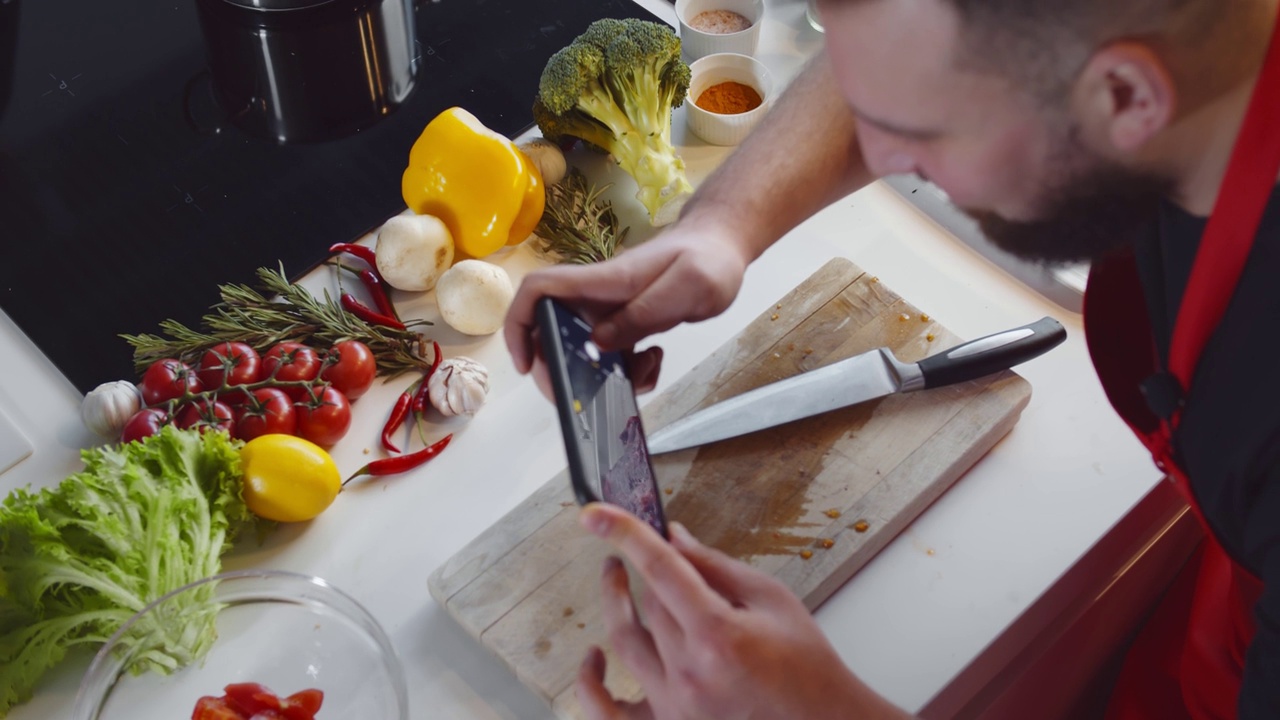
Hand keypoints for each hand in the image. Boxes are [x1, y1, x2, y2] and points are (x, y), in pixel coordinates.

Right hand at [504, 222, 749, 398]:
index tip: (525, 364)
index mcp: (602, 281)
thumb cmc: (707, 259)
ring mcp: (610, 312)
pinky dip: (626, 372)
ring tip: (642, 372)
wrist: (722, 248)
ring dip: (601, 376)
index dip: (519, 325)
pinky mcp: (626, 324)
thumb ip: (644, 314)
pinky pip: (611, 356)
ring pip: (582, 351)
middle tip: (590, 393)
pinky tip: (653, 361)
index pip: (538, 291)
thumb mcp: (688, 286)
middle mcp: (597, 297)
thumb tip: (599, 344)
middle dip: (560, 369)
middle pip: (550, 331)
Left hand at [575, 503, 909, 719]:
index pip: (660, 569)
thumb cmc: (808, 667)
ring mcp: (675, 707)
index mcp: (718, 636)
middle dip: (641, 567)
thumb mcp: (772, 599)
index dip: (625, 534)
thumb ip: (716, 566)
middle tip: (637, 544)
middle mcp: (690, 674)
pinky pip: (610, 710)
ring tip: (615, 579)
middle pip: (647, 604)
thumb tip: (673, 538)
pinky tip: (593, 658)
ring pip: (626, 642)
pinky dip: (592, 684)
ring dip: (617, 605)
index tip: (596, 514)